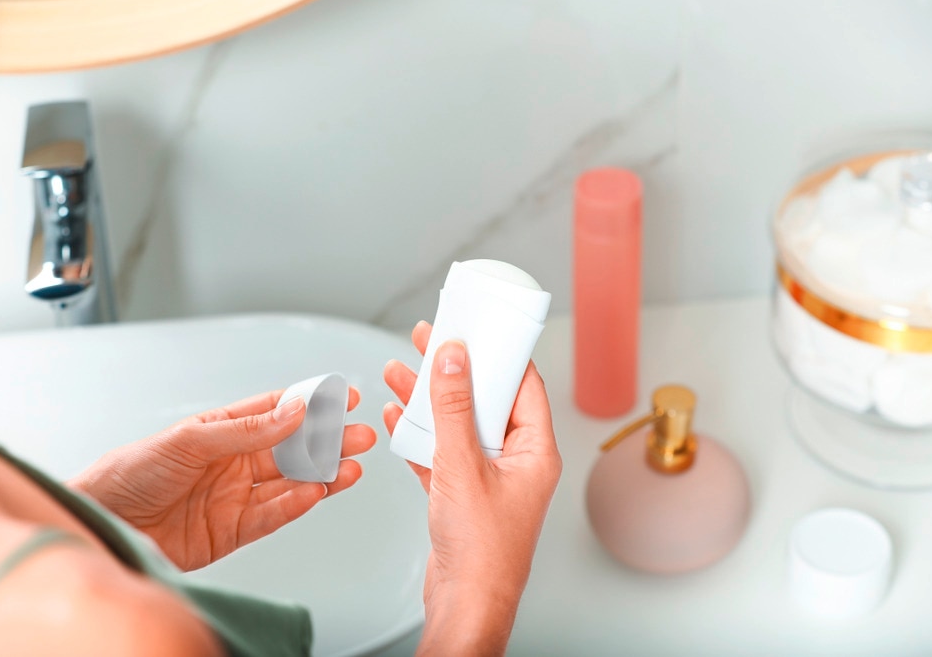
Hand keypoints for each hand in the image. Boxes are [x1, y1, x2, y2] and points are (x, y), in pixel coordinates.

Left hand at [69, 388, 375, 570]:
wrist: (101, 525)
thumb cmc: (127, 474)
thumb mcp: (189, 440)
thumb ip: (246, 429)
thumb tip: (294, 411)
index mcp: (221, 430)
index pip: (277, 411)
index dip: (312, 403)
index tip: (344, 396)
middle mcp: (233, 461)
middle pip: (293, 448)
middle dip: (329, 440)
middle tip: (360, 434)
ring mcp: (235, 496)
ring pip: (291, 482)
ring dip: (323, 473)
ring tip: (350, 467)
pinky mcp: (232, 530)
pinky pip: (274, 515)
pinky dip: (298, 504)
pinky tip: (318, 492)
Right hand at [383, 322, 561, 655]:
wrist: (465, 603)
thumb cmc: (483, 551)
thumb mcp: (463, 467)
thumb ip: (455, 410)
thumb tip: (454, 361)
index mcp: (534, 451)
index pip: (522, 385)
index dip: (498, 353)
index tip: (476, 328)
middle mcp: (515, 460)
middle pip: (484, 400)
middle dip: (454, 371)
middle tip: (430, 339)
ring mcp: (488, 477)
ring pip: (457, 424)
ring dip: (428, 400)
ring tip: (401, 371)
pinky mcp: (462, 493)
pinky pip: (440, 452)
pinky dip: (419, 435)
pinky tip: (397, 418)